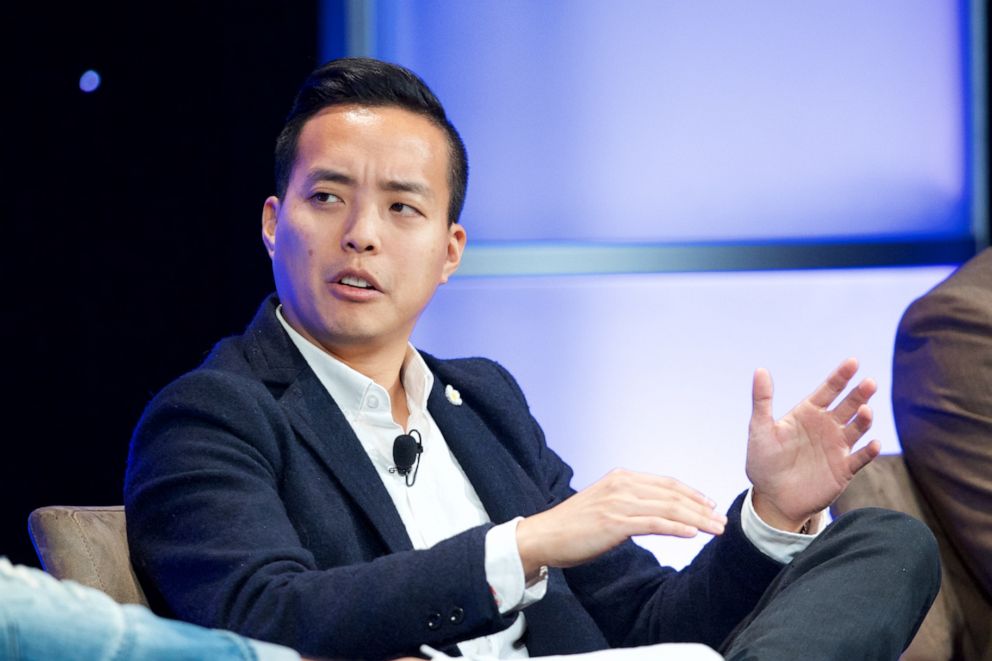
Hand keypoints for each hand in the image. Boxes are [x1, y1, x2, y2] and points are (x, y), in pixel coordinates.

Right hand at [515, 469, 726, 578]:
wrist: (545, 535)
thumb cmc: (574, 526)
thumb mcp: (605, 505)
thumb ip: (629, 503)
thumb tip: (655, 514)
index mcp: (621, 477)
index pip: (666, 483)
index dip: (692, 493)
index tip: (710, 505)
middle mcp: (622, 484)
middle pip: (672, 494)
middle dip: (701, 508)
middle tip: (721, 521)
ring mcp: (619, 502)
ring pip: (668, 508)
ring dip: (697, 519)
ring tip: (716, 529)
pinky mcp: (615, 522)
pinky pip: (654, 523)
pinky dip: (677, 528)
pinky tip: (693, 534)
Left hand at [746, 358, 879, 530]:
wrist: (772, 498)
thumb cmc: (763, 461)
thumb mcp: (759, 429)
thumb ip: (762, 400)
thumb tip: (760, 370)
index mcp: (808, 413)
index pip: (828, 390)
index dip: (840, 376)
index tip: (853, 361)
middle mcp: (827, 426)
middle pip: (848, 405)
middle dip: (859, 394)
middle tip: (869, 383)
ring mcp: (837, 447)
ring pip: (857, 429)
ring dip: (864, 420)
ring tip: (865, 412)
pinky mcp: (844, 469)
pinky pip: (860, 458)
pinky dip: (868, 452)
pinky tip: (873, 444)